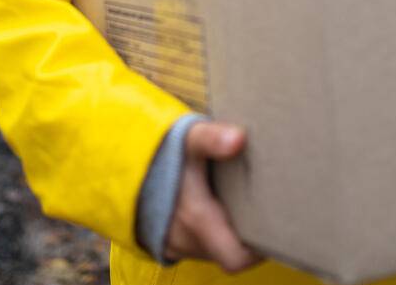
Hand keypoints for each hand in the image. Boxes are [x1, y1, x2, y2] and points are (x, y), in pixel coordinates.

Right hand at [163, 122, 260, 272]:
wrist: (123, 164)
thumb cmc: (161, 153)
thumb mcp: (187, 140)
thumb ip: (211, 138)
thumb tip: (239, 138)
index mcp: (196, 221)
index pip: (236, 259)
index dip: (259, 251)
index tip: (272, 225)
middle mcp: (186, 241)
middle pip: (229, 253)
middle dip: (247, 235)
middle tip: (264, 208)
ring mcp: (177, 245)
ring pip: (215, 248)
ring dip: (228, 231)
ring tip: (241, 202)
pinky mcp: (171, 242)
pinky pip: (200, 244)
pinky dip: (212, 229)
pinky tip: (218, 204)